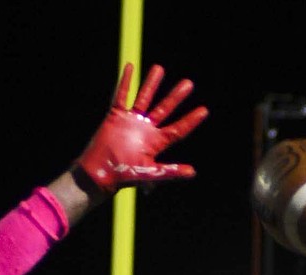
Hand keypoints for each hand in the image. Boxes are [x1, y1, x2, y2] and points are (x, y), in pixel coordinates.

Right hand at [76, 63, 208, 192]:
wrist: (101, 172)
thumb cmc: (125, 175)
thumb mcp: (151, 172)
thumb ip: (171, 171)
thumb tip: (193, 172)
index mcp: (157, 142)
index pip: (178, 129)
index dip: (191, 120)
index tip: (204, 110)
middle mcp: (147, 129)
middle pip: (165, 108)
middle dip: (176, 96)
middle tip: (188, 84)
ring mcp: (132, 121)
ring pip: (144, 97)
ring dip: (152, 83)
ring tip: (159, 68)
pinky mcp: (116, 116)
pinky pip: (121, 95)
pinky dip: (125, 82)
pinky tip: (130, 67)